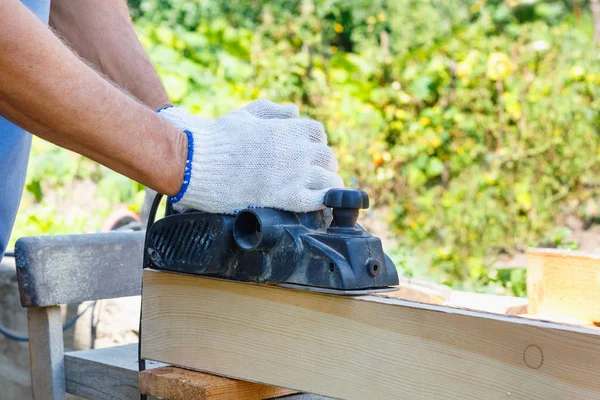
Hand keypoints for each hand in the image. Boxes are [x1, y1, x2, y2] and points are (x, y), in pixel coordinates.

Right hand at [158, 100, 343, 212]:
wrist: (200, 162)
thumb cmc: (219, 137)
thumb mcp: (246, 114)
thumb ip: (273, 111)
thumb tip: (295, 111)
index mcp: (288, 128)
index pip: (318, 133)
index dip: (315, 142)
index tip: (309, 151)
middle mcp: (297, 150)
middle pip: (326, 156)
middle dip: (323, 164)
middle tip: (317, 173)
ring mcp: (294, 174)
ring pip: (328, 179)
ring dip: (328, 184)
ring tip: (323, 190)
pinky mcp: (285, 197)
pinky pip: (316, 201)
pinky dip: (322, 203)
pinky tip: (320, 205)